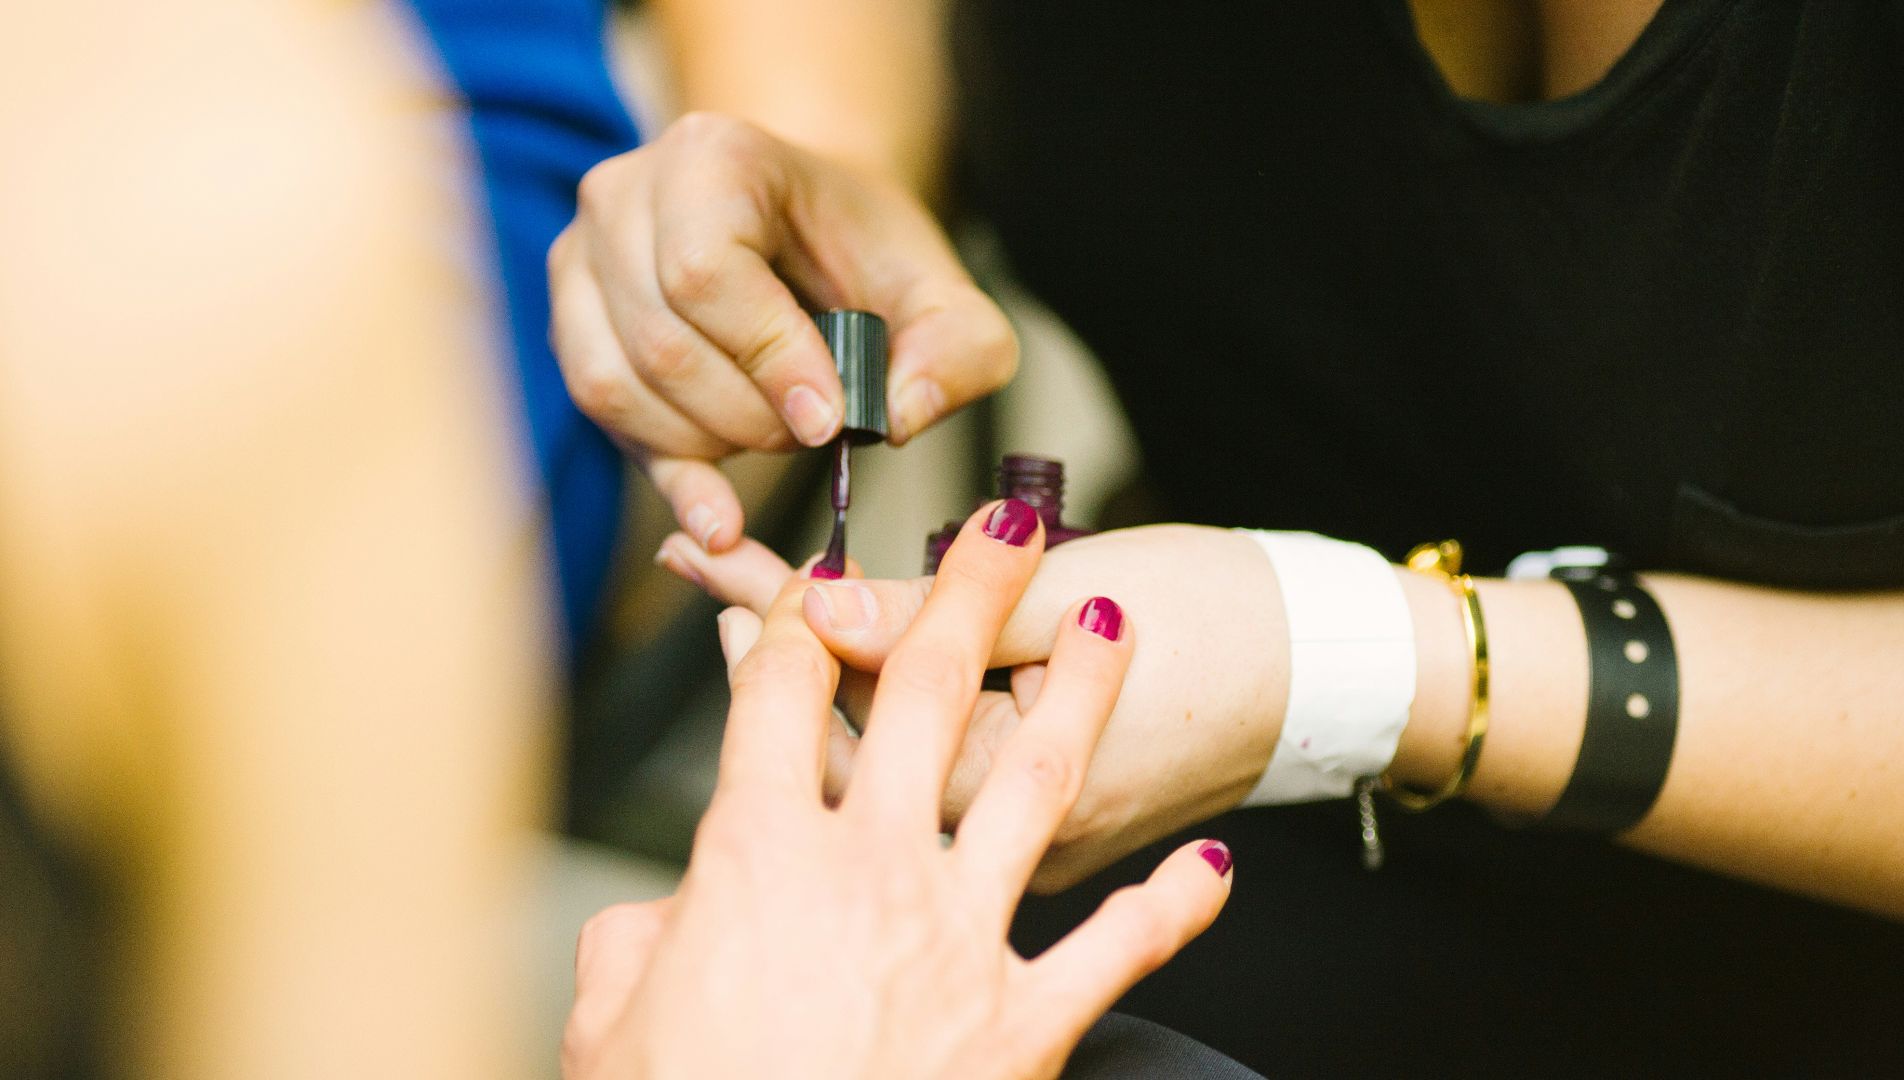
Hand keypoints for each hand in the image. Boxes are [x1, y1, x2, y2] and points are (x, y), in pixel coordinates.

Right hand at [549, 113, 1015, 552]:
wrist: (807, 231)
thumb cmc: (865, 255)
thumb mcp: (944, 296)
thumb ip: (959, 352)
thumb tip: (897, 418)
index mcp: (712, 157)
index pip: (708, 273)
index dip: (768, 360)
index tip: (827, 418)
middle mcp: (623, 193)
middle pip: (662, 342)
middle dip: (746, 416)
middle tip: (812, 433)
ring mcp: (582, 256)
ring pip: (617, 384)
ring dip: (705, 443)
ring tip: (773, 436)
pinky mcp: (570, 319)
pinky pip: (600, 411)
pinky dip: (666, 467)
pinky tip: (719, 509)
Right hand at [565, 503, 1233, 1079]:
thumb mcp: (609, 1022)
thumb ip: (635, 940)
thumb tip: (657, 919)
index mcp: (757, 855)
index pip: (777, 697)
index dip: (798, 619)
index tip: (821, 574)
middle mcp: (870, 871)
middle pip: (925, 696)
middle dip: (968, 594)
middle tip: (1007, 525)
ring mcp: (959, 938)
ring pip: (1035, 780)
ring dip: (1080, 693)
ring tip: (1113, 623)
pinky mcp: (1026, 1020)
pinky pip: (1117, 947)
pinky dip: (1173, 908)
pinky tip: (1215, 867)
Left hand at [654, 523, 1288, 891]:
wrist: (1328, 677)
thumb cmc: (1226, 629)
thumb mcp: (1079, 598)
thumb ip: (945, 615)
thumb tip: (823, 607)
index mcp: (1006, 786)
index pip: (855, 694)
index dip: (778, 611)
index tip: (716, 552)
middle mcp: (1001, 838)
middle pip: (852, 730)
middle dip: (775, 640)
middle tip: (705, 566)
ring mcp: (1021, 842)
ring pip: (892, 754)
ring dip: (827, 673)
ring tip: (756, 604)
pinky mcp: (1042, 827)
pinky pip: (940, 767)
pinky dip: (897, 705)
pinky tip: (858, 657)